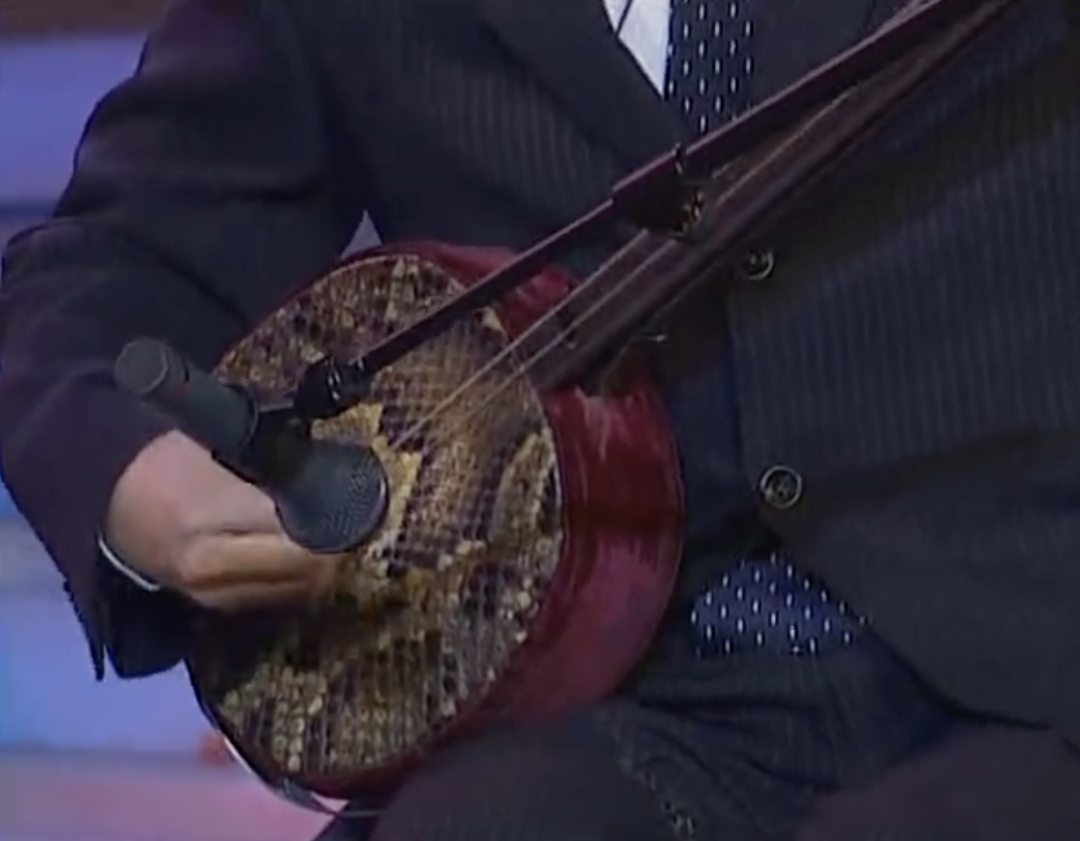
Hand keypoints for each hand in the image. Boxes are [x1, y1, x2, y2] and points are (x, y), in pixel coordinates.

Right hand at [104, 430, 343, 610]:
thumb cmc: (163, 454)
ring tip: (327, 538)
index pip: (298, 529)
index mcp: (210, 515)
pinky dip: (291, 581)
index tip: (354, 501)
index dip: (334, 516)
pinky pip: (269, 599)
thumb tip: (327, 477)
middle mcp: (210, 565)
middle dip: (333, 547)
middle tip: (350, 522)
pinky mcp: (206, 606)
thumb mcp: (219, 442)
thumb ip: (272, 464)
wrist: (102, 493)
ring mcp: (207, 593)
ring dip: (317, 569)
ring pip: (293, 591)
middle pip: (304, 569)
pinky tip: (297, 558)